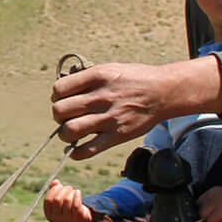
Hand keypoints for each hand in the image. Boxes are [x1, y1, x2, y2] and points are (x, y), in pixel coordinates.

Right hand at [42, 180, 94, 221]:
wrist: (80, 217)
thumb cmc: (67, 205)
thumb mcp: (60, 198)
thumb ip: (55, 189)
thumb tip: (55, 182)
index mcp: (49, 214)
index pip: (48, 200)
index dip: (53, 190)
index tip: (59, 185)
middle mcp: (56, 219)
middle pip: (57, 199)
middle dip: (64, 190)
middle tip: (69, 187)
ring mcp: (67, 220)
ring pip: (67, 200)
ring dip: (71, 192)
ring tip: (73, 191)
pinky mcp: (77, 218)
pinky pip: (76, 205)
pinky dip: (77, 196)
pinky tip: (78, 192)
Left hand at [50, 57, 221, 159]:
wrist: (164, 92)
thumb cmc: (135, 79)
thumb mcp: (110, 69)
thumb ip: (87, 79)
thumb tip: (63, 92)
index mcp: (97, 76)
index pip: (59, 89)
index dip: (57, 96)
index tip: (64, 99)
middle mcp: (101, 97)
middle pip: (59, 111)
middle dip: (58, 115)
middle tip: (67, 116)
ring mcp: (109, 118)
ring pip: (69, 131)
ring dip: (64, 134)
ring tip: (71, 132)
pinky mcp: (117, 136)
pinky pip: (88, 150)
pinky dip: (76, 153)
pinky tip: (76, 149)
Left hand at [199, 186, 221, 221]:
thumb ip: (215, 201)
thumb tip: (205, 213)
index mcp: (214, 190)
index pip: (200, 201)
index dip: (205, 208)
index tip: (211, 213)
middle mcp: (213, 195)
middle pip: (201, 208)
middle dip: (207, 215)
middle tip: (216, 218)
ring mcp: (216, 203)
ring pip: (203, 215)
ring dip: (210, 219)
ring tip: (219, 220)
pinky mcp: (220, 212)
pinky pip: (210, 221)